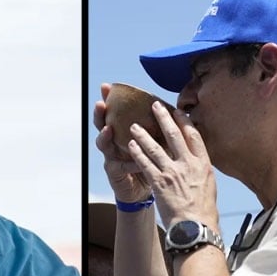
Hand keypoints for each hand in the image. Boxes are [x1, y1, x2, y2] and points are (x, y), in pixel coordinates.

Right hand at [93, 83, 154, 202]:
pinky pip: (119, 166)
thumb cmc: (152, 162)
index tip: (107, 86)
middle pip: (102, 124)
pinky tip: (135, 161)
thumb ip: (159, 127)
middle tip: (100, 104)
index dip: (109, 99)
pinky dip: (128, 162)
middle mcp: (114, 141)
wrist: (146, 189)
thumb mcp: (156, 141)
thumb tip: (177, 109)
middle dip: (100, 114)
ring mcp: (111, 156)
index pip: (115, 112)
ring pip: (103, 144)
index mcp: (124, 131)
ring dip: (105, 136)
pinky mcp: (114, 172)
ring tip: (108, 129)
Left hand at [126, 100, 219, 227]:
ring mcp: (172, 173)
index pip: (194, 136)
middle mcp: (188, 165)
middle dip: (163, 118)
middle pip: (174, 136)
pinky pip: (145, 164)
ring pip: (155, 148)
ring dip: (143, 135)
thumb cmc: (203, 210)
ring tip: (134, 125)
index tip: (178, 111)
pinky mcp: (159, 183)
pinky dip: (137, 153)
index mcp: (203, 164)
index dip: (185, 122)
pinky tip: (130, 145)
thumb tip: (198, 160)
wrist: (195, 227)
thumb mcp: (209, 185)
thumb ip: (201, 170)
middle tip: (155, 105)